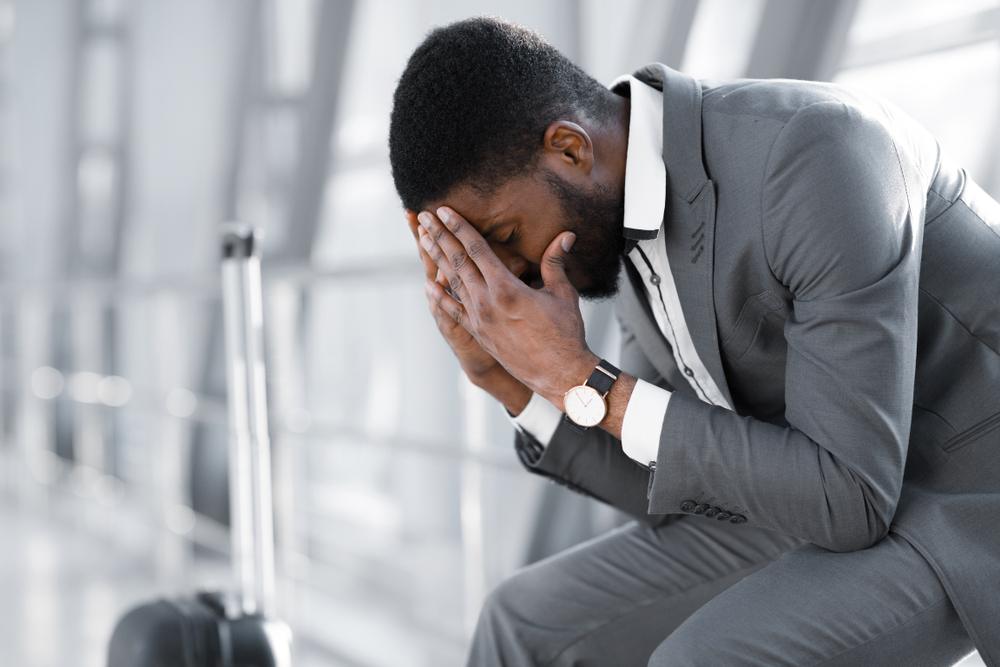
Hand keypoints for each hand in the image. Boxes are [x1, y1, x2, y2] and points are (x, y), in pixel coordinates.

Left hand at [416, 206, 598, 407]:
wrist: (558, 374)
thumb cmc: (565, 334)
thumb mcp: (563, 294)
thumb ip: (556, 262)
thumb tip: (565, 235)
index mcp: (507, 288)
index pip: (476, 249)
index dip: (459, 227)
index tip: (443, 211)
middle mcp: (487, 303)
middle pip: (457, 262)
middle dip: (439, 237)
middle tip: (423, 217)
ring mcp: (479, 320)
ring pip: (452, 283)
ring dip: (437, 259)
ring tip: (423, 240)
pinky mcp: (478, 334)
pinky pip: (453, 310)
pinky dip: (439, 296)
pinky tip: (429, 284)